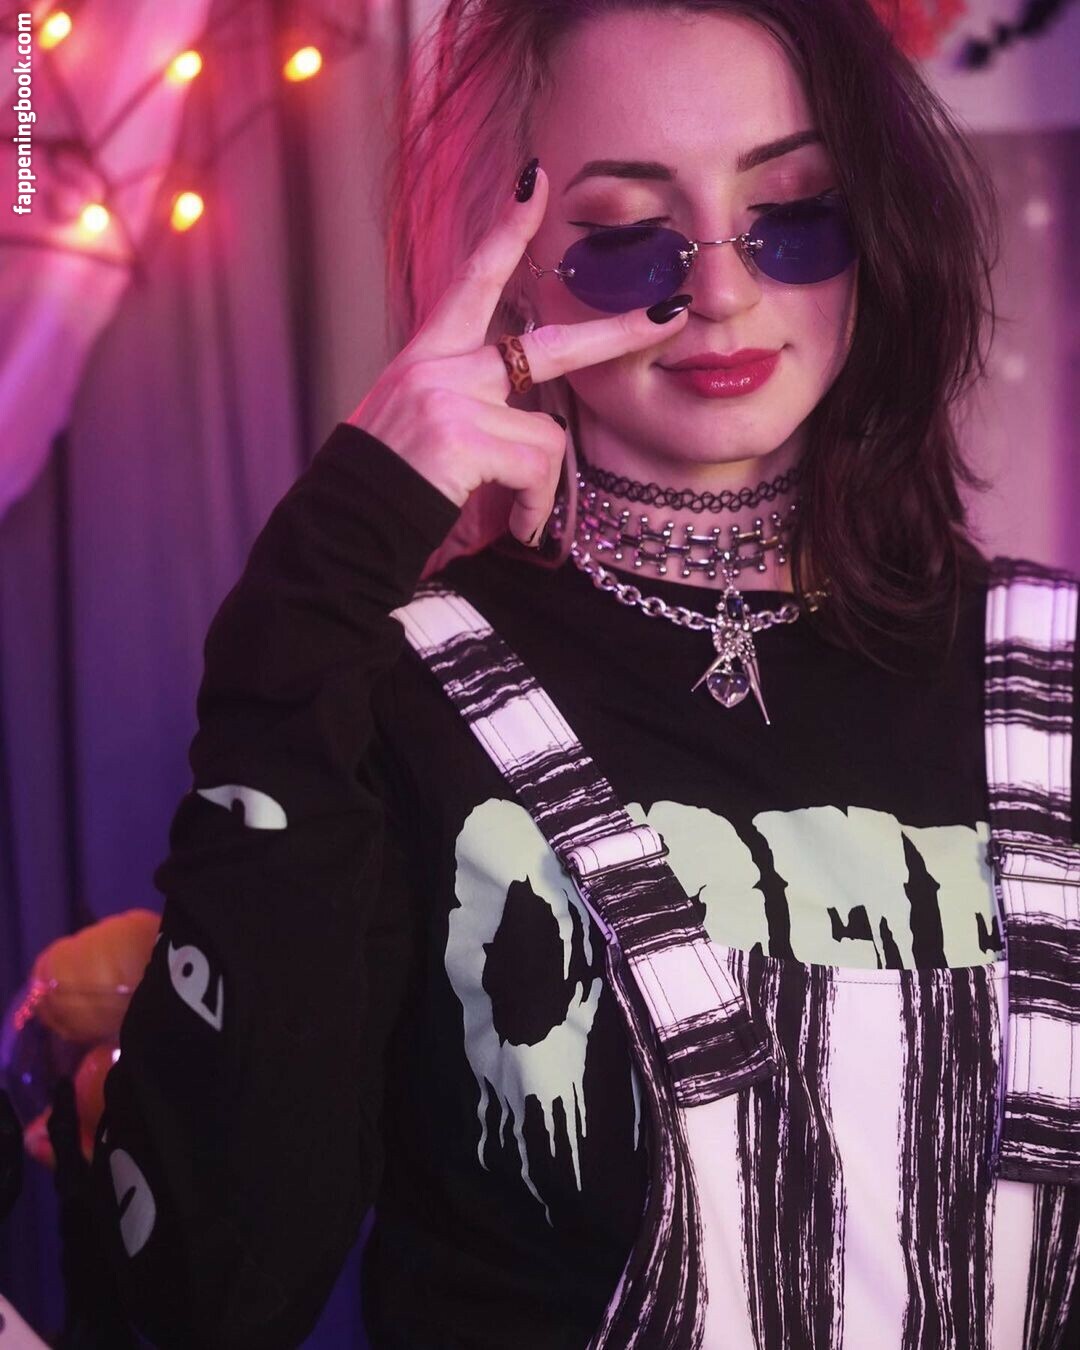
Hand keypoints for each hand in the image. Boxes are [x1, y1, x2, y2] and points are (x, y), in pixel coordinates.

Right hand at [348, 164, 689, 545]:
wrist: (342, 525)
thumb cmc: (384, 489)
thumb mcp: (423, 436)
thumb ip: (474, 416)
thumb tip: (537, 430)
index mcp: (427, 359)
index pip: (471, 279)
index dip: (506, 230)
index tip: (535, 182)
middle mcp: (439, 367)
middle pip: (549, 345)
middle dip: (616, 334)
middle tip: (668, 315)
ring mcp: (450, 396)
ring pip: (547, 436)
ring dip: (541, 489)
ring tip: (517, 520)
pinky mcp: (461, 433)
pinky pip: (535, 470)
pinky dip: (532, 508)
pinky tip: (513, 527)